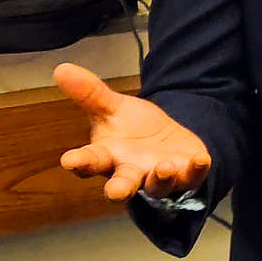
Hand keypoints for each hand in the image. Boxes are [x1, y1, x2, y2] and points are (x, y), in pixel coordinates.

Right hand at [53, 62, 210, 201]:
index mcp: (107, 157)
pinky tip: (201, 159)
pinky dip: (196, 170)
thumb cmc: (131, 130)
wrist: (165, 140)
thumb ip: (89, 93)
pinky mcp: (185, 175)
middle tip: (115, 191)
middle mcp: (131, 172)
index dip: (80, 163)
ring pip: (158, 186)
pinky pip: (192, 177)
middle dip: (119, 189)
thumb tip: (60, 68)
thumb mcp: (112, 108)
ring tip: (163, 166)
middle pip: (122, 186)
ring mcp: (158, 178)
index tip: (69, 161)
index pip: (89, 162)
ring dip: (160, 178)